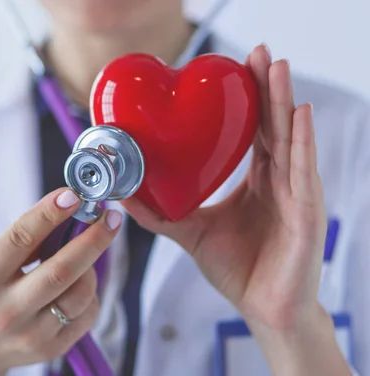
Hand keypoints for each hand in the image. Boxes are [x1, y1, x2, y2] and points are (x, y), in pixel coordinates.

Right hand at [0, 188, 121, 375]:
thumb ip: (11, 240)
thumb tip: (59, 220)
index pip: (20, 238)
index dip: (49, 213)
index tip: (73, 194)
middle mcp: (5, 310)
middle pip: (61, 270)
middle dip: (93, 238)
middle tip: (112, 217)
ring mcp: (29, 334)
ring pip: (80, 294)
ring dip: (92, 266)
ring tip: (87, 253)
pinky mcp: (49, 350)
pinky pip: (86, 316)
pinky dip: (90, 293)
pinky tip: (79, 282)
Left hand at [122, 44, 350, 373]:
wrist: (264, 309)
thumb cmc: (237, 269)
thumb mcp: (192, 231)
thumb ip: (160, 213)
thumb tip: (121, 193)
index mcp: (256, 182)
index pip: (253, 132)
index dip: (247, 100)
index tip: (236, 69)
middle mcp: (278, 181)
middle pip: (272, 126)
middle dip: (266, 88)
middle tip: (256, 52)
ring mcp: (296, 194)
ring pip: (289, 140)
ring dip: (283, 102)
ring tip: (276, 68)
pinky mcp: (307, 213)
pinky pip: (304, 172)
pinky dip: (302, 142)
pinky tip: (298, 115)